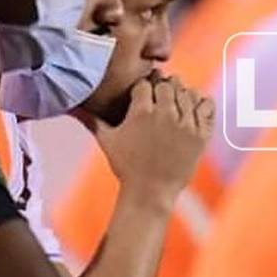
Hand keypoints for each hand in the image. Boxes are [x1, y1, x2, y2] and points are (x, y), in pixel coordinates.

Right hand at [82, 77, 214, 204]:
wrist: (151, 193)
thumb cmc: (126, 167)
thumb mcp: (106, 141)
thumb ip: (91, 119)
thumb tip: (70, 105)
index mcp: (142, 111)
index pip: (146, 82)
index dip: (144, 88)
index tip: (143, 97)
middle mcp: (166, 114)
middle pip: (168, 83)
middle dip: (162, 89)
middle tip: (159, 100)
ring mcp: (186, 124)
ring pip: (188, 91)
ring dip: (181, 95)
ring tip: (173, 106)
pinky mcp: (201, 134)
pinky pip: (206, 105)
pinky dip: (200, 103)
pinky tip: (190, 110)